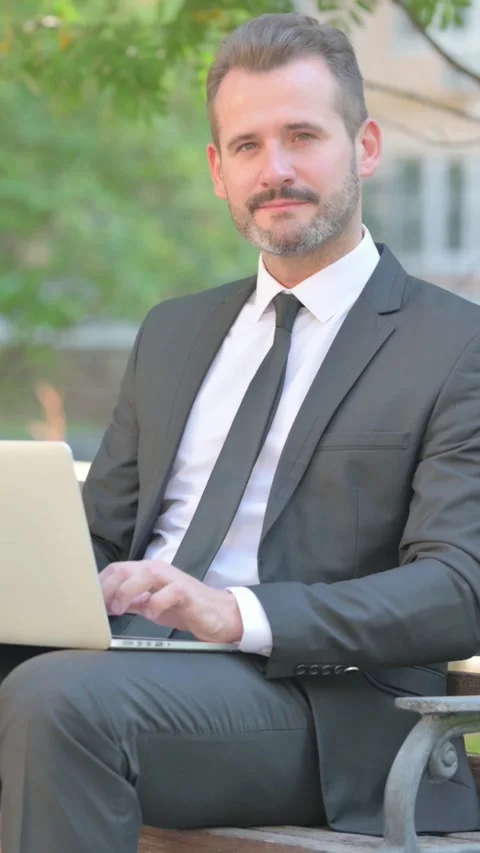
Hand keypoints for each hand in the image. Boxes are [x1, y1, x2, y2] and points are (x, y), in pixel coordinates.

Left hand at [99, 559, 243, 644]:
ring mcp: (172, 579)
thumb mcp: (151, 605)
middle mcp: (157, 570)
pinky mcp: (185, 592)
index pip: (115, 570)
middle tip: (102, 609)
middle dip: (107, 589)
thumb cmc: (184, 608)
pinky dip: (153, 604)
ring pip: (142, 575)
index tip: (90, 604)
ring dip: (125, 593)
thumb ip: (132, 602)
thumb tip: (106, 606)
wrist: (218, 615)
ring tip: (119, 610)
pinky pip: (166, 593)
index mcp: (146, 571)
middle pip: (123, 569)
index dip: (99, 585)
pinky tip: (151, 614)